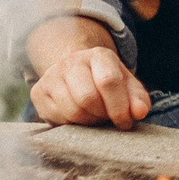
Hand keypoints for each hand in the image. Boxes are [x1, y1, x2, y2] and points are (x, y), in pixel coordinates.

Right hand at [28, 37, 150, 129]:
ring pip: (72, 110)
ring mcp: (52, 75)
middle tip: (105, 117)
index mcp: (99, 55)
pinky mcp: (39, 92)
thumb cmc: (106, 83)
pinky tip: (77, 117)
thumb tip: (139, 112)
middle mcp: (72, 61)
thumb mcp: (127, 87)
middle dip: (101, 115)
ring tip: (93, 116)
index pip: (108, 81)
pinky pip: (57, 118)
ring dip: (87, 121)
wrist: (76, 72)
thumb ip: (138, 99)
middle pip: (87, 98)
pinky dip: (72, 124)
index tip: (124, 122)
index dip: (119, 107)